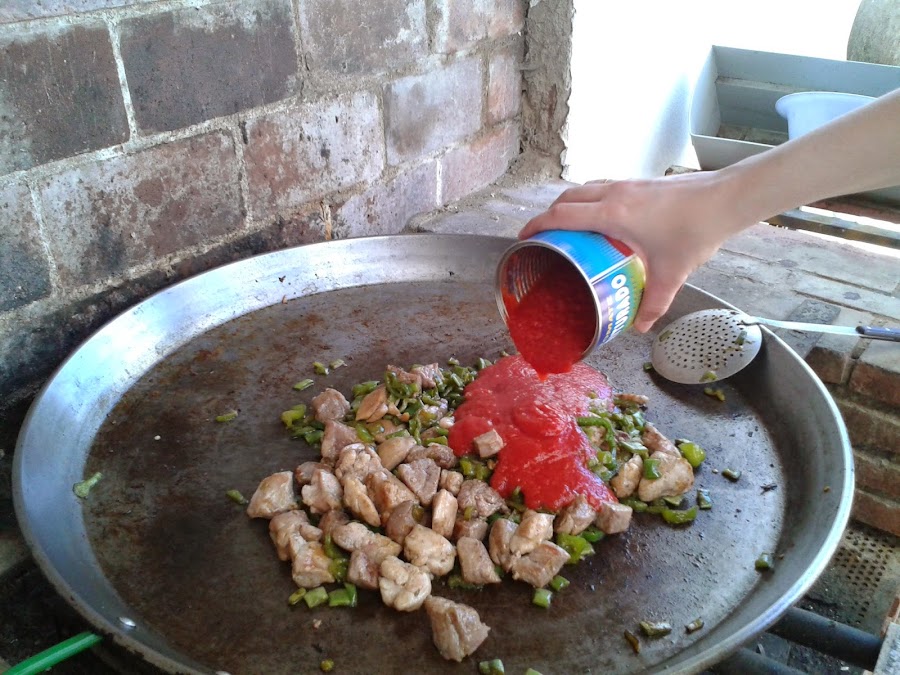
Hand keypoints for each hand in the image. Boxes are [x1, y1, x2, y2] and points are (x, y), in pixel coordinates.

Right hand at [519, 171, 751, 332]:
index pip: (561, 215)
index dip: (537, 225)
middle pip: (566, 198)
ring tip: (566, 228)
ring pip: (584, 189)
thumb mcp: (671, 274)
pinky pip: (602, 188)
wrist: (725, 198)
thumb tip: (640, 326)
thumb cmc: (695, 231)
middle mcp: (614, 194)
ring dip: (569, 204)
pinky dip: (590, 200)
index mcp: (612, 214)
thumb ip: (654, 303)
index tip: (524, 238)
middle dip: (548, 215)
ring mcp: (627, 184)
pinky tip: (601, 220)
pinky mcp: (640, 183)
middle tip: (543, 237)